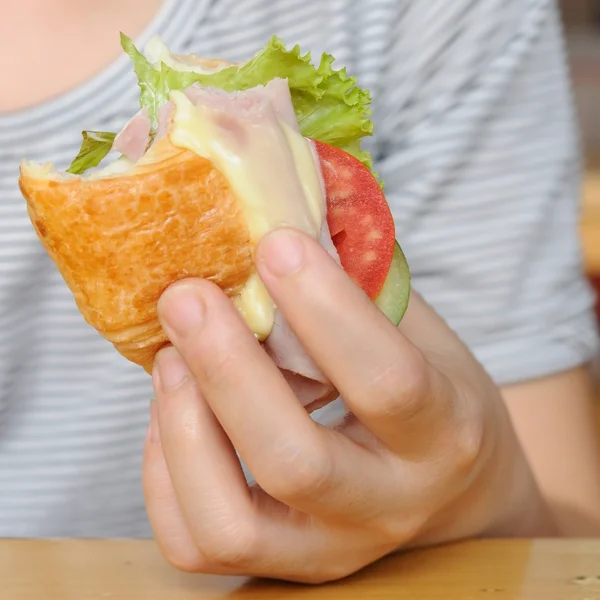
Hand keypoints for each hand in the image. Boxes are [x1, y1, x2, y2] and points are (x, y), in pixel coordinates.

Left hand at [143, 228, 555, 582]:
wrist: (454, 488)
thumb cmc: (436, 395)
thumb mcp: (421, 334)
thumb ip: (358, 289)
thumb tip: (277, 218)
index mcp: (444, 432)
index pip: (386, 380)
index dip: (325, 308)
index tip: (274, 245)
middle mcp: (390, 505)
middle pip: (294, 461)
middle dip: (227, 370)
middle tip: (187, 298)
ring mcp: (333, 549)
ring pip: (232, 524)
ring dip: (185, 430)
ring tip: (170, 358)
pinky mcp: (287, 568)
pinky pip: (199, 543)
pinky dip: (166, 473)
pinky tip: (174, 412)